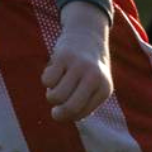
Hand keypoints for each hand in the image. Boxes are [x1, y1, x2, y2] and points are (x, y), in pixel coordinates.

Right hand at [42, 1, 112, 122]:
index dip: (70, 116)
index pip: (82, 113)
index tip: (65, 110)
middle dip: (58, 114)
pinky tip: (54, 73)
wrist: (87, 35)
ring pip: (55, 96)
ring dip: (51, 96)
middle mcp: (94, 77)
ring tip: (57, 87)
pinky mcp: (63, 56)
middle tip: (55, 111)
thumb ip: (85, 104)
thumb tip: (65, 116)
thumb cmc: (89, 68)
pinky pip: (47, 81)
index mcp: (104, 88)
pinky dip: (46, 81)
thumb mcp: (96, 86)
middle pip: (69, 107)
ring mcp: (79, 66)